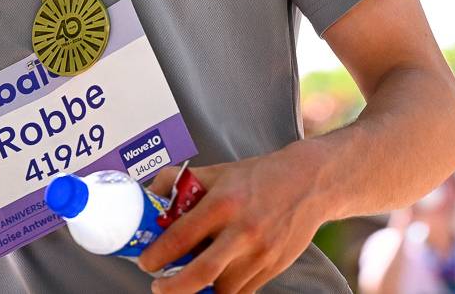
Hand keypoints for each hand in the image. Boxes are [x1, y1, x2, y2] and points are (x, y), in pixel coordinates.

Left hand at [137, 148, 328, 293]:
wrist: (309, 183)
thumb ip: (181, 182)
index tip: (145, 262)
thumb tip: (149, 191)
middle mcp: (242, 231)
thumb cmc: (260, 177)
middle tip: (159, 287)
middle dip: (172, 288)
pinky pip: (242, 292)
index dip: (157, 255)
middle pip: (200, 273)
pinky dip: (224, 290)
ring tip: (187, 282)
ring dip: (200, 291)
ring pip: (222, 289)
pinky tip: (215, 280)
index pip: (180, 236)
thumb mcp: (219, 172)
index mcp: (223, 204)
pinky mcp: (272, 268)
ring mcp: (260, 253)